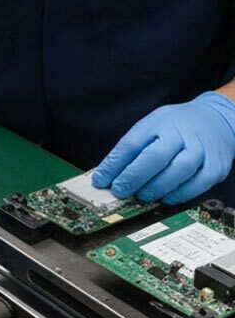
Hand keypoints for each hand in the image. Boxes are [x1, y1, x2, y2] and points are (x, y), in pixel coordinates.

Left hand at [93, 92, 234, 204]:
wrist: (216, 120)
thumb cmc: (176, 127)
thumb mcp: (151, 127)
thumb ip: (131, 149)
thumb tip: (107, 175)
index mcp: (159, 122)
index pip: (131, 144)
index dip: (113, 165)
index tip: (100, 180)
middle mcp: (182, 134)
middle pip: (155, 157)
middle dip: (133, 177)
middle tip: (120, 191)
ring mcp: (201, 150)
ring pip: (178, 171)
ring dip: (155, 188)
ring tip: (142, 196)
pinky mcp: (217, 166)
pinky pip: (197, 185)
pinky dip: (179, 195)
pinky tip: (166, 198)